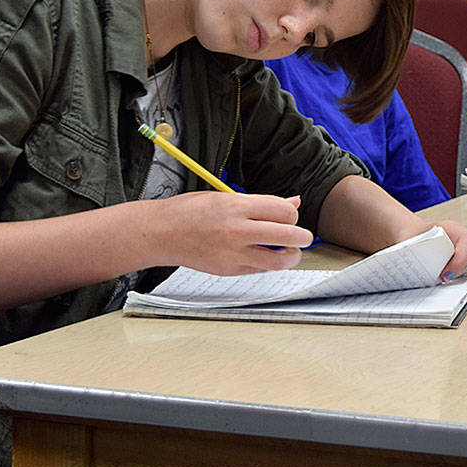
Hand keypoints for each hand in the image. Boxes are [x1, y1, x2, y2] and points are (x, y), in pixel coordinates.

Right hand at [160, 191, 314, 275]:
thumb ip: (262, 202)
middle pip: (288, 235)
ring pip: (279, 260)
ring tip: (291, 252)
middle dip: (304, 237)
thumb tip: (293, 203)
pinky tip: (265, 256)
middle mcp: (236, 230)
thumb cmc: (191, 211)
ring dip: (292, 256)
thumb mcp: (226, 196)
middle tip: (305, 237)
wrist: (161, 233)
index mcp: (236, 206)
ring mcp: (232, 253)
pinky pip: (260, 269)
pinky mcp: (228, 270)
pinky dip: (268, 264)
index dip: (293, 214)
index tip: (291, 216)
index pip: (283, 211)